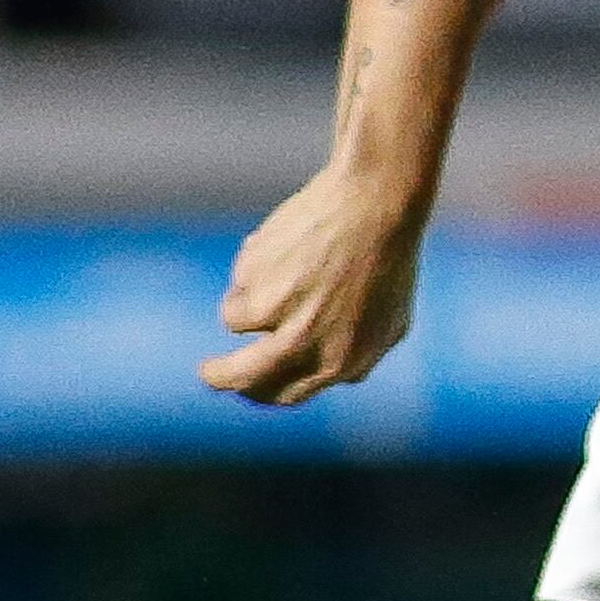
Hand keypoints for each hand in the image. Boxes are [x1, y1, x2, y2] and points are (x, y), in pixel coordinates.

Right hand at [199, 169, 422, 405]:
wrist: (377, 205)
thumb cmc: (389, 259)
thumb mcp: (392, 322)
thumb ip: (362, 357)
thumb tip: (339, 381)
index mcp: (339, 363)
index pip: (286, 394)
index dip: (261, 391)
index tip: (245, 385)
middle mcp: (304, 346)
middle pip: (240, 378)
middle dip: (218, 378)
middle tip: (207, 372)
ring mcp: (276, 315)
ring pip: (233, 319)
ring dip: (248, 295)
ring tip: (286, 265)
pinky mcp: (254, 281)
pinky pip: (237, 281)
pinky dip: (253, 266)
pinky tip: (288, 245)